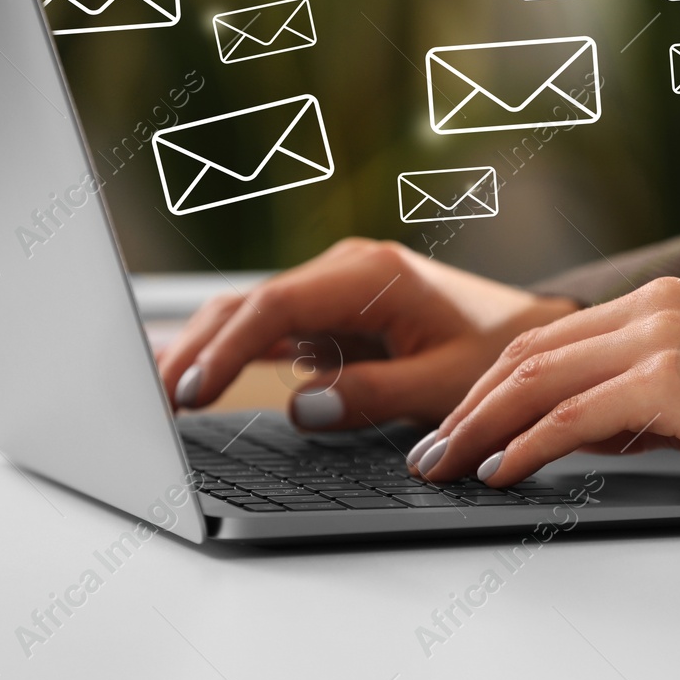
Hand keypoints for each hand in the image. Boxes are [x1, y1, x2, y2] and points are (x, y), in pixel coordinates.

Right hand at [155, 238, 579, 429]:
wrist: (530, 331)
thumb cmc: (496, 352)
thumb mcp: (444, 384)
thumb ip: (373, 396)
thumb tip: (302, 408)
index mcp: (371, 277)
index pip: (276, 306)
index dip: (227, 350)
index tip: (192, 390)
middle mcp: (344, 270)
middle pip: (249, 304)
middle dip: (196, 347)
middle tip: (149, 400)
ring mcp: (334, 287)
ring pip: (251, 313)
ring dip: (206, 349)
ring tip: (156, 394)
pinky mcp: (332, 310)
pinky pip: (270, 326)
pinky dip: (231, 350)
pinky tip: (192, 374)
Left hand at [410, 277, 679, 498]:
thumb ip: (635, 397)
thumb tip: (568, 427)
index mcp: (660, 301)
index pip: (549, 340)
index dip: (491, 384)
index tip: (457, 424)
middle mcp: (653, 306)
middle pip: (527, 353)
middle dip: (467, 406)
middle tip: (430, 450)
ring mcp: (661, 337)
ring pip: (537, 379)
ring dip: (479, 426)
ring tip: (445, 465)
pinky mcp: (672, 380)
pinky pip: (574, 416)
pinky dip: (526, 444)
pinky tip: (501, 472)